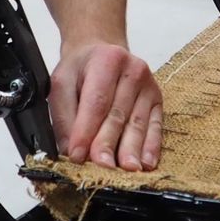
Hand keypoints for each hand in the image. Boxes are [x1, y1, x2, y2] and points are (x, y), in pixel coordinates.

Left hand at [51, 41, 161, 170]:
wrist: (102, 51)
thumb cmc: (82, 69)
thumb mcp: (62, 83)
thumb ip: (64, 115)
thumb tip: (70, 149)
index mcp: (107, 60)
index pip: (96, 101)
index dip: (86, 130)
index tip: (78, 155)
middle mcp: (132, 70)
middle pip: (118, 114)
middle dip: (108, 144)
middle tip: (102, 166)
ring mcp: (149, 85)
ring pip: (137, 123)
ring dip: (131, 150)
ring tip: (126, 169)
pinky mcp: (157, 100)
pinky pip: (155, 126)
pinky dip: (151, 147)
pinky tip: (146, 162)